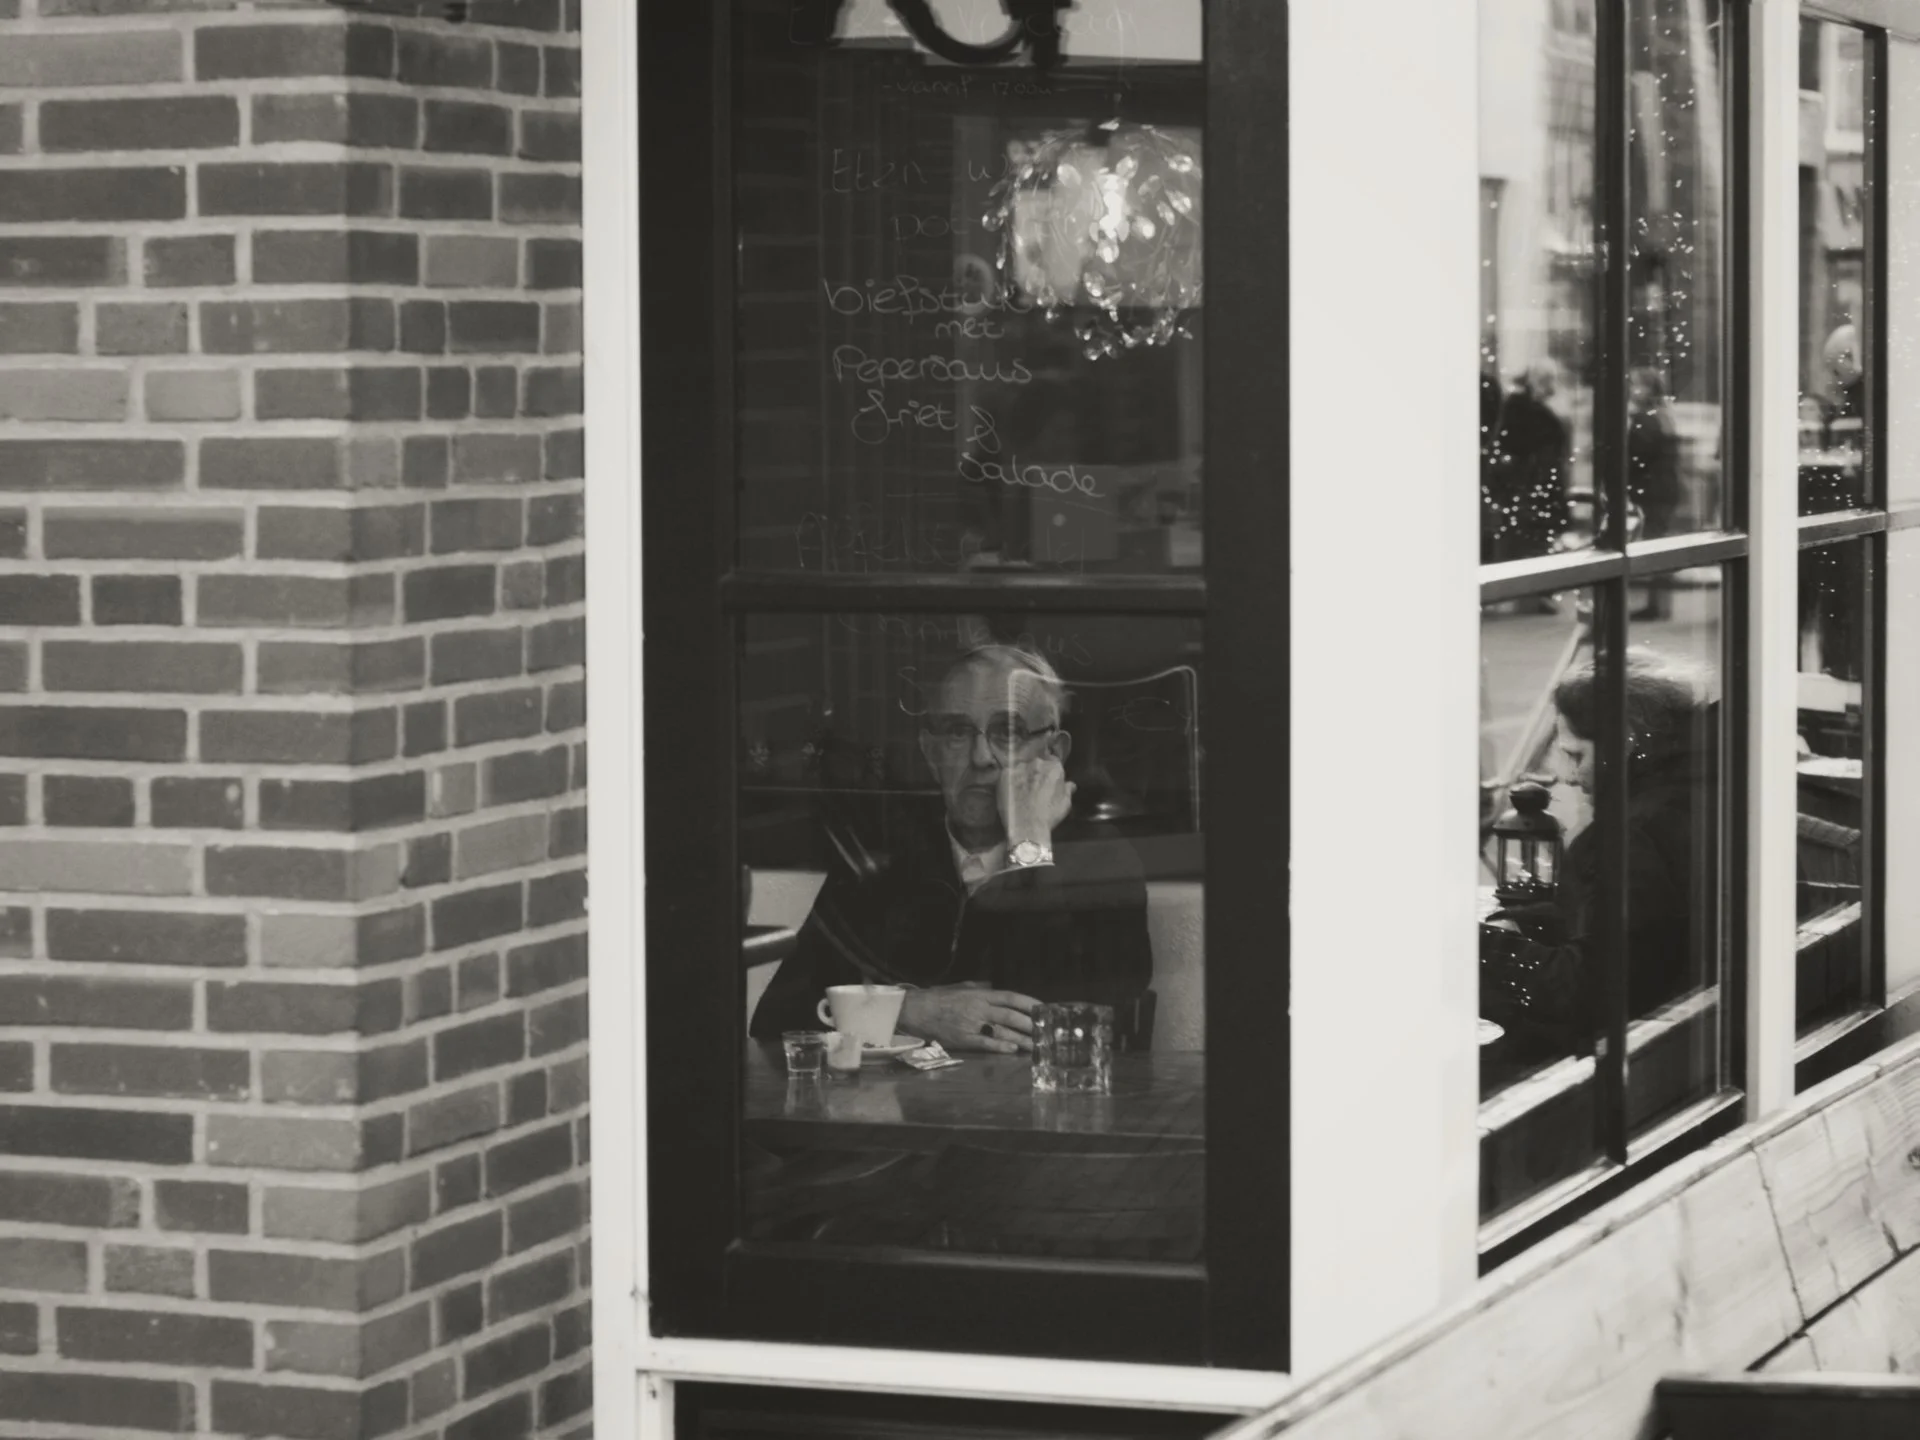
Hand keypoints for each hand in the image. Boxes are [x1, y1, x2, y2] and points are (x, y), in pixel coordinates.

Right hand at [899, 983, 1039, 1053]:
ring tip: (1036, 1046)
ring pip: (1002, 1031)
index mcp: (981, 995)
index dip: (1030, 1003)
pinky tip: (1013, 1050)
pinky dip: (1000, 1046)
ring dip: (1021, 1039)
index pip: (1011, 997)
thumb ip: (979, 987)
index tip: (1044, 1009)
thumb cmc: (938, 998)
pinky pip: (985, 1043)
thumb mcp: (961, 987)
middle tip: (1046, 1032)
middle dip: (1031, 1024)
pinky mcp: (964, 1039)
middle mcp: (979, 1008)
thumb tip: (994, 986)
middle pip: (1011, 1016)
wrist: (916, 1010)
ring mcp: (972, 1024)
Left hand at [996, 753, 1072, 847]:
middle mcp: (1037, 763)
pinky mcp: (1005, 774)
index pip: (1053, 761)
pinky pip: (1008, 773)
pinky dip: (1010, 780)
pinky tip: (1011, 791)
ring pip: (1022, 767)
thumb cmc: (1049, 815)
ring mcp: (1019, 767)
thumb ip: (1067, 790)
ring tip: (1021, 789)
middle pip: (1037, 763)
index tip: (1048, 779)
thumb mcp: (1065, 803)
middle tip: (1035, 785)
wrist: (1027, 826)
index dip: (1050, 771)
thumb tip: (1070, 784)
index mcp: (1054, 767)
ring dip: (1023, 775)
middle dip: (1037, 771)